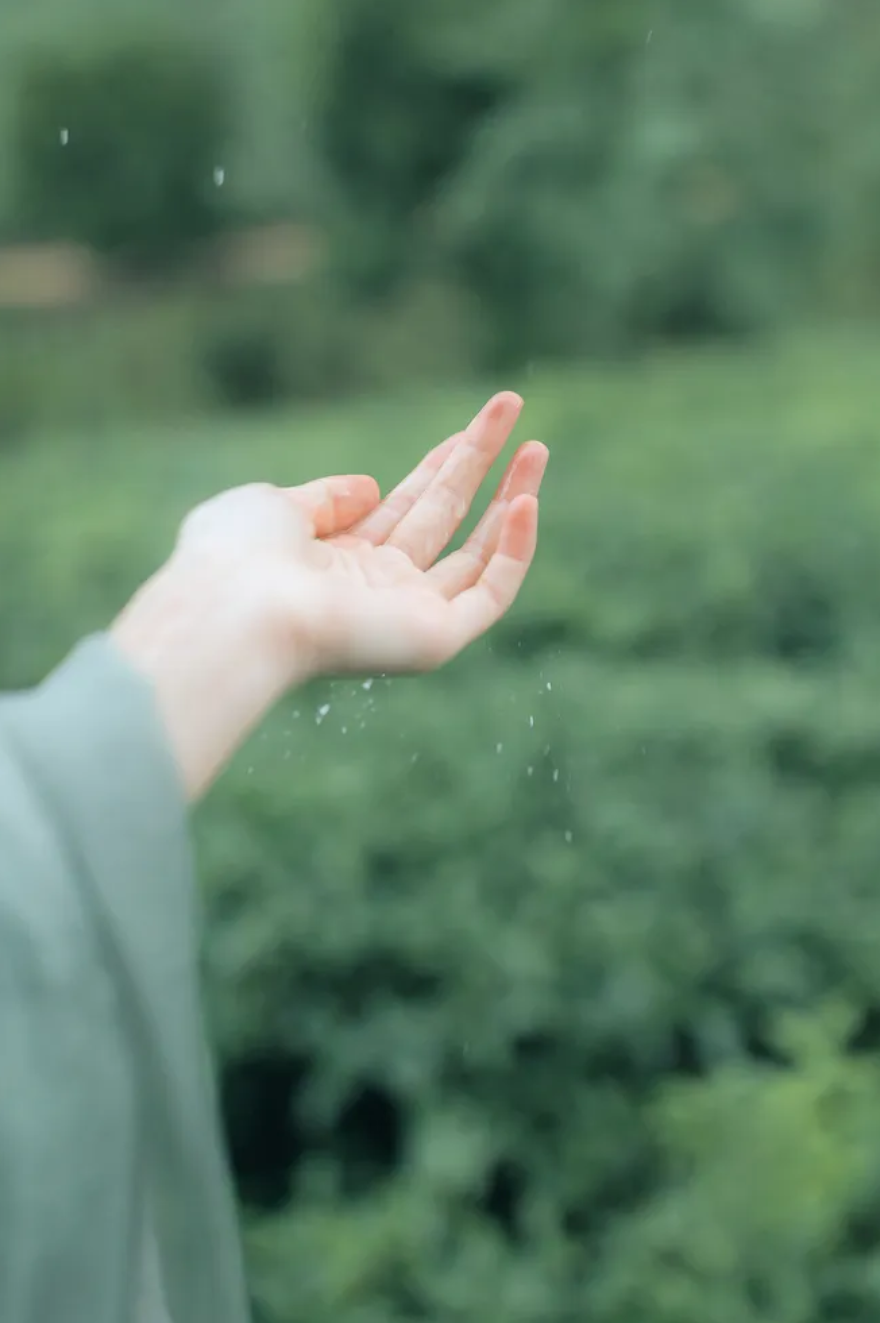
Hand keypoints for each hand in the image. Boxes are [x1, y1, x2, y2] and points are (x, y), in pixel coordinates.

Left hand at [113, 393, 546, 796]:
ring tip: (538, 447)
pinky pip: (491, 594)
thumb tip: (372, 487)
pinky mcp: (434, 639)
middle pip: (445, 518)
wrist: (233, 610)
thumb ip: (325, 497)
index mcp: (339, 562)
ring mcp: (409, 616)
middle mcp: (378, 591)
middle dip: (480, 463)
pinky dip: (514, 551)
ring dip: (510, 499)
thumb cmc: (235, 558)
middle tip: (513, 406)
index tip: (470, 426)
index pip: (405, 507)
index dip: (440, 464)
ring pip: (478, 554)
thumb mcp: (273, 507)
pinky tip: (525, 501)